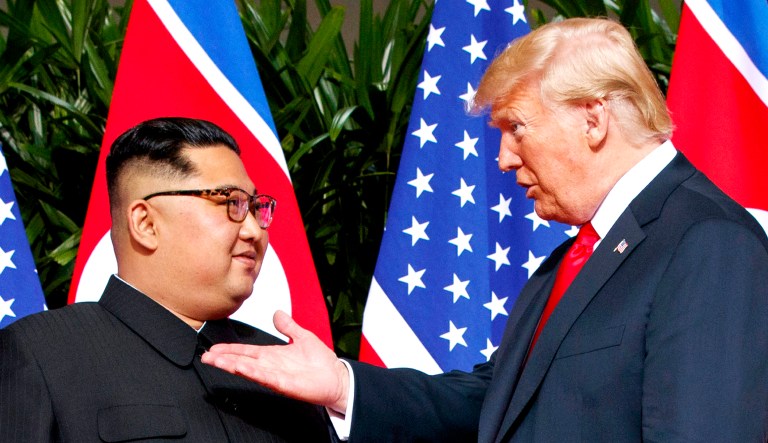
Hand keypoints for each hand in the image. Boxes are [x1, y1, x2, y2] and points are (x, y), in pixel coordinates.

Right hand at [201, 310, 349, 411]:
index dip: (230, 349)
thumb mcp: (302, 337)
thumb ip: (288, 326)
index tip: (214, 348)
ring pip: (249, 369)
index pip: (246, 351)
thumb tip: (277, 313)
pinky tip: (240, 368)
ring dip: (232, 365)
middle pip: (242, 360)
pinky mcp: (284, 384)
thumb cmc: (322, 362)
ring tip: (215, 360)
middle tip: (205, 355)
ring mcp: (276, 376)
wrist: (337, 378)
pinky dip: (252, 372)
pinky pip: (265, 377)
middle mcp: (271, 366)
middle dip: (223, 358)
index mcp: (273, 355)